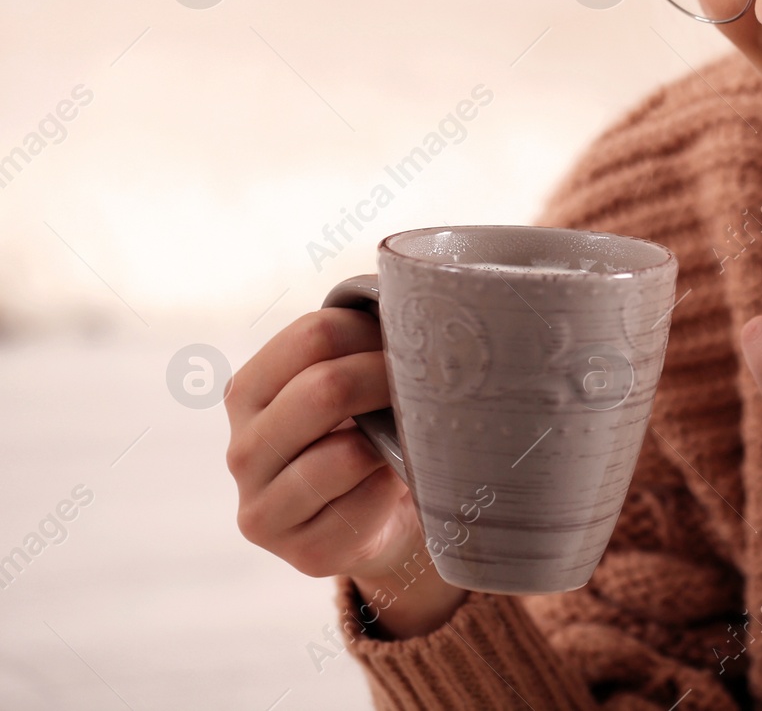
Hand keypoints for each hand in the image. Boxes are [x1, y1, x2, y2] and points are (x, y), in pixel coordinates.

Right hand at [224, 309, 467, 637]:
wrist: (379, 522)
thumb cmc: (368, 432)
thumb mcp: (350, 381)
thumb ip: (360, 341)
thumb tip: (420, 295)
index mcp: (248, 392)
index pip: (314, 335)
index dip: (374, 330)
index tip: (412, 339)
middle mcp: (242, 449)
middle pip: (325, 389)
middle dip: (391, 378)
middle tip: (433, 380)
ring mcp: (263, 507)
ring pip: (345, 453)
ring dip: (395, 440)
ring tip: (415, 432)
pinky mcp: (302, 552)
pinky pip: (364, 506)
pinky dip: (394, 488)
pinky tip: (400, 481)